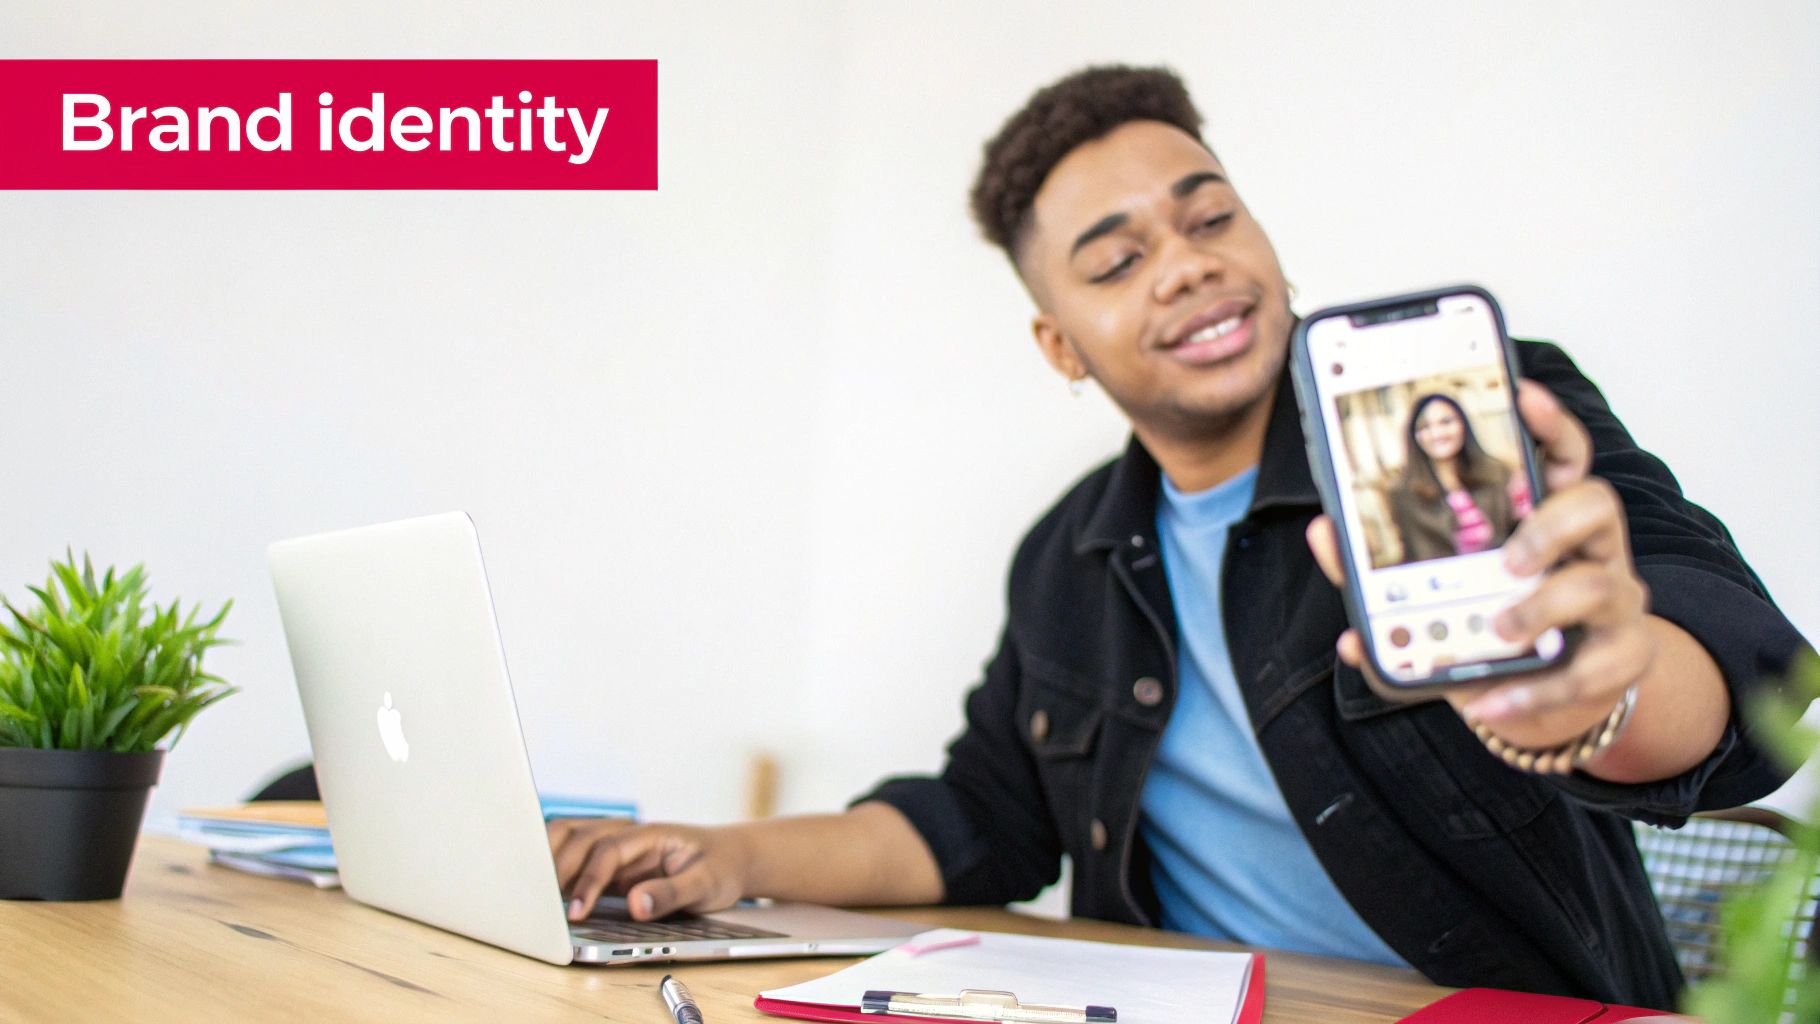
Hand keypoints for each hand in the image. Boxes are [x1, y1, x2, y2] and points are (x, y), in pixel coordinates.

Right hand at [548, 818, 751, 922]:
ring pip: (569, 837)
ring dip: (548, 859)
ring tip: (535, 894)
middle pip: (578, 837)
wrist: (730, 857)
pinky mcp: (611, 863)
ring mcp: (617, 846)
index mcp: (650, 834)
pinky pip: (574, 857)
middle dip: (557, 869)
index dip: (589, 881)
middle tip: (543, 906)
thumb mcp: (707, 884)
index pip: (608, 850)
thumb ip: (672, 893)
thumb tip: (636, 904)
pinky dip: (554, 867)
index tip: (577, 912)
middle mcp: (628, 834)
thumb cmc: (720, 867)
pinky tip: (544, 891)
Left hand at [1306, 379, 1656, 749]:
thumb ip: (1381, 563)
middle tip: (1508, 558)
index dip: (1548, 422)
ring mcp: (1617, 600)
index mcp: (1546, 514)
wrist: (1546, 696)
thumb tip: (1323, 533)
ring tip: (1499, 630)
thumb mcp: (1438, 592)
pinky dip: (1533, 691)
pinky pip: (1589, 670)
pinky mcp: (1624, 657)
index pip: (1561, 454)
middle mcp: (1591, 547)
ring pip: (1602, 585)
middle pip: (1597, 504)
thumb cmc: (1492, 623)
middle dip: (1551, 525)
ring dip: (1542, 609)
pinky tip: (1490, 701)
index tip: (1521, 395)